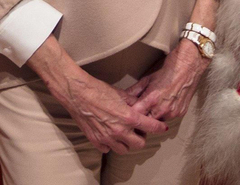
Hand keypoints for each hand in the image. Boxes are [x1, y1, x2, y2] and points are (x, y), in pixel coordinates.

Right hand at [29, 37, 166, 154]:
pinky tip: (109, 135)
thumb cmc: (98, 90)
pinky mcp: (96, 141)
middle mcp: (119, 131)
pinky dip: (110, 144)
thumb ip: (133, 102)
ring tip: (123, 134)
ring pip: (124, 150)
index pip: (150, 127)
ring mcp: (107, 138)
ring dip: (126, 143)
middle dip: (141, 137)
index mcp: (128, 117)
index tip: (162, 128)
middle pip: (139, 144)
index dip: (158, 127)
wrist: (77, 93)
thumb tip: (141, 105)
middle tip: (138, 130)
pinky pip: (108, 149)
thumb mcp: (120, 93)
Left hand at [123, 40, 206, 121]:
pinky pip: (169, 118)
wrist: (188, 68)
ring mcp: (173, 113)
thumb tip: (123, 97)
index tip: (127, 115)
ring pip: (158, 122)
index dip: (131, 115)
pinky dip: (164, 114)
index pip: (136, 115)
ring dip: (154, 118)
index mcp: (152, 99)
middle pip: (147, 122)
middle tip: (138, 114)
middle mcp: (162, 109)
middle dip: (142, 119)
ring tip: (151, 109)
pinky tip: (163, 106)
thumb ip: (134, 91)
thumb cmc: (166, 71)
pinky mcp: (180, 113)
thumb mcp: (147, 79)